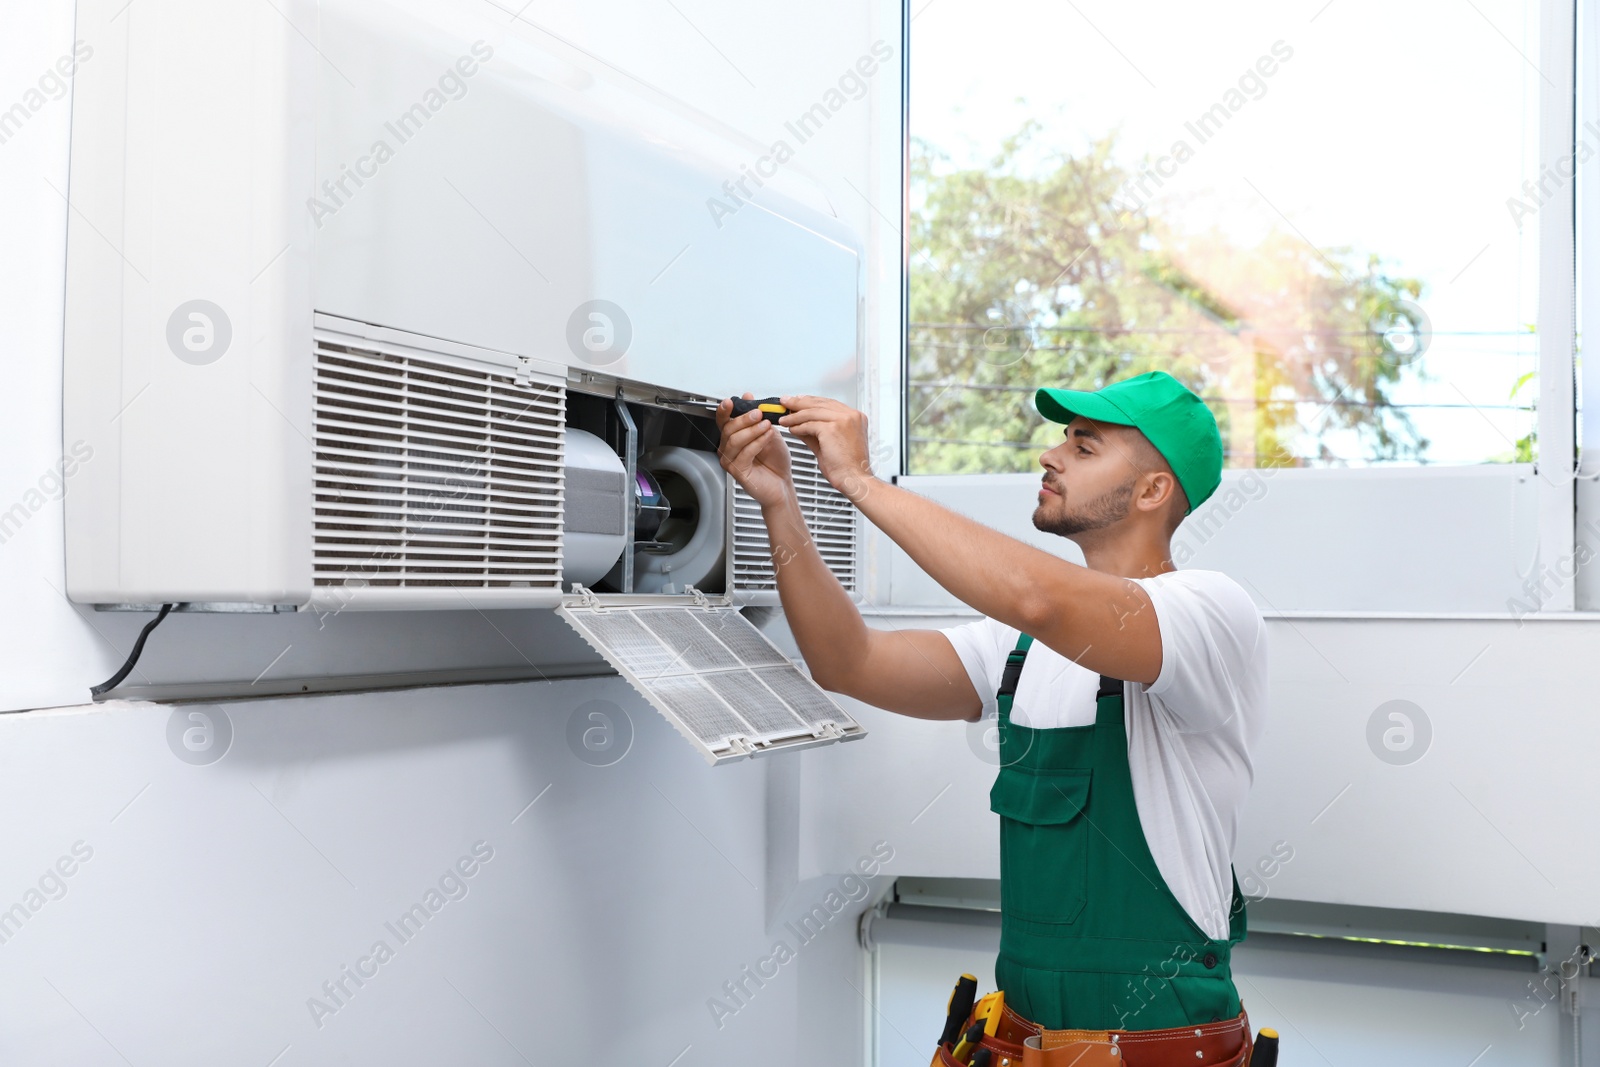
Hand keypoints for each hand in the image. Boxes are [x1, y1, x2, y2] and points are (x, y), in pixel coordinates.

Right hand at [716, 391, 793, 507]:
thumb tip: (748, 397)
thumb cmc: (775, 461)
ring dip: (752, 430)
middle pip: (728, 429)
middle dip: (744, 419)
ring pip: (735, 440)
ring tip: (767, 425)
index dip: (723, 411)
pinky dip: (757, 442)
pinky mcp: (738, 471)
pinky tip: (767, 437)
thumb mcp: (768, 431)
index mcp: (733, 438)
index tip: (730, 402)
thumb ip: (758, 416)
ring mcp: (731, 461)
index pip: (723, 421)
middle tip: (759, 413)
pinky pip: (745, 453)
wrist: (783, 483)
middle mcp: (728, 449)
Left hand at [776, 395, 877, 502]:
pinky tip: (791, 429)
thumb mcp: (830, 444)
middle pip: (820, 403)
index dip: (811, 402)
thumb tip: (800, 424)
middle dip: (799, 402)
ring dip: (795, 415)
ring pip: (813, 412)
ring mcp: (843, 420)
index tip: (798, 401)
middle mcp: (851, 415)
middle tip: (785, 402)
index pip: (829, 403)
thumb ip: (815, 432)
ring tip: (784, 419)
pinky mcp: (833, 428)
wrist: (854, 479)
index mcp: (855, 417)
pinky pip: (810, 424)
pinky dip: (798, 426)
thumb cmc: (847, 467)